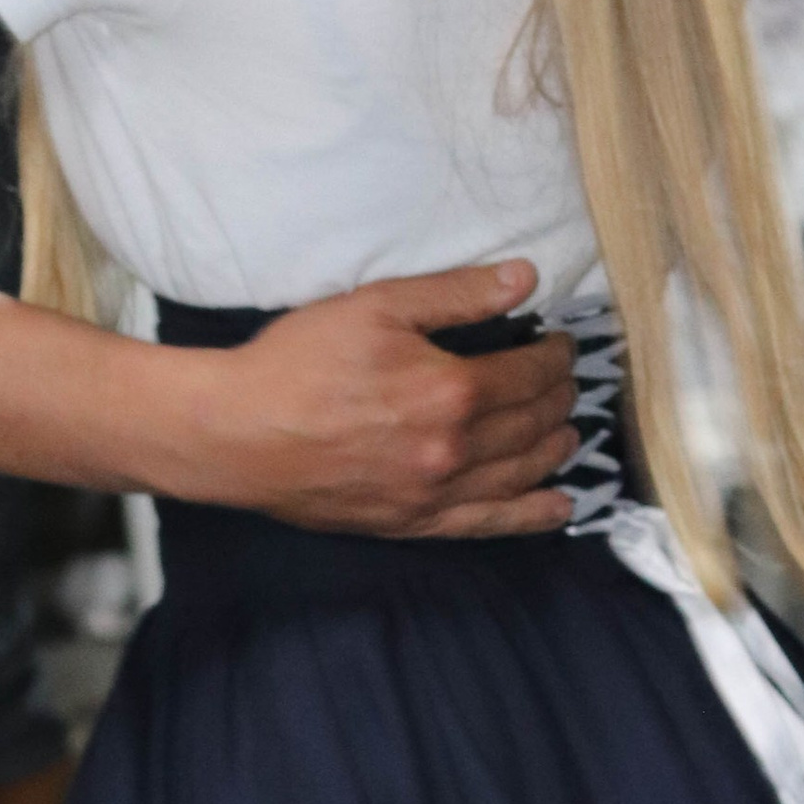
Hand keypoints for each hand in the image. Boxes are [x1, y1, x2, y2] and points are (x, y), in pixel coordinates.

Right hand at [188, 262, 580, 538]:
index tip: (559, 344)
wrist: (238, 433)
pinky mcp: (412, 523)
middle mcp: (454, 450)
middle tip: (564, 381)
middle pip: (533, 423)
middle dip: (559, 397)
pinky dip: (531, 516)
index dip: (556, 356)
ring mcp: (435, 494)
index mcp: (451, 391)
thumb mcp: (376, 306)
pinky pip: (489, 525)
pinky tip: (559, 508)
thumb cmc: (299, 362)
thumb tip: (525, 279)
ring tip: (566, 430)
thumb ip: (455, 294)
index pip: (531, 374)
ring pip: (522, 474)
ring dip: (555, 449)